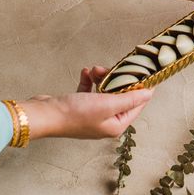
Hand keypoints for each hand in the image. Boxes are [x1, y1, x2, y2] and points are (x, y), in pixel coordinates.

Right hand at [19, 66, 152, 139]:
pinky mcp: (79, 107)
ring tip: (95, 70)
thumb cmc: (75, 114)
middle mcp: (105, 122)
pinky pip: (90, 90)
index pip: (136, 105)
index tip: (145, 73)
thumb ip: (130, 98)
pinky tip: (85, 72)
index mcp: (115, 126)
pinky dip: (89, 80)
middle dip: (118, 80)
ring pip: (105, 91)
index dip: (142, 89)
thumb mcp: (108, 104)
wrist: (44, 114)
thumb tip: (149, 94)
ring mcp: (92, 115)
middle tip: (114, 68)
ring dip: (102, 77)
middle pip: (121, 96)